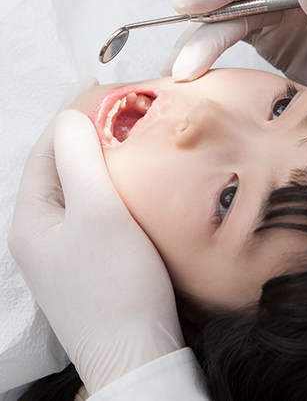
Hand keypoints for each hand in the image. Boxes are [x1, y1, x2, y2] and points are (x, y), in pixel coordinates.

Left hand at [8, 79, 183, 393]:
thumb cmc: (116, 284)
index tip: (106, 91)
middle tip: (125, 114)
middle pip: (62, 170)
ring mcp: (65, 252)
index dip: (74, 117)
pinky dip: (115, 191)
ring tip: (133, 143)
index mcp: (30, 218)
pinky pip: (98, 214)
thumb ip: (80, 159)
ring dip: (104, 164)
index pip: (47, 150)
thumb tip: (72, 117)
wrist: (136, 353)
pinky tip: (137, 187)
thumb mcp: (97, 213)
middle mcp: (41, 234)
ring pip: (82, 192)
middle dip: (90, 138)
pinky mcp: (92, 265)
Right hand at [162, 0, 306, 97]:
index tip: (187, 4)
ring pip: (230, 23)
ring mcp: (283, 16)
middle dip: (205, 30)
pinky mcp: (274, 40)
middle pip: (239, 2)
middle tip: (180, 66)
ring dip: (201, 47)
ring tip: (177, 77)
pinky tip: (193, 78)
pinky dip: (212, 58)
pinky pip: (234, 43)